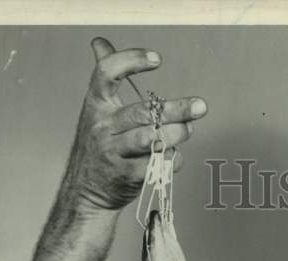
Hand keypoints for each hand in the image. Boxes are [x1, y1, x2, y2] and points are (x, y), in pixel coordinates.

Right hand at [59, 37, 207, 212]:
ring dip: (176, 134)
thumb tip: (100, 42)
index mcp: (96, 104)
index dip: (131, 61)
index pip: (107, 73)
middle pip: (141, 112)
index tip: (157, 59)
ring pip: (150, 138)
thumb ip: (105, 77)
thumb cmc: (100, 145)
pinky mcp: (125, 175)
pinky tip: (176, 156)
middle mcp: (102, 126)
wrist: (86, 190)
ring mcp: (113, 152)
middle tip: (201, 106)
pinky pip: (156, 164)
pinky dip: (172, 159)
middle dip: (176, 109)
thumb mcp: (96, 110)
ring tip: (189, 128)